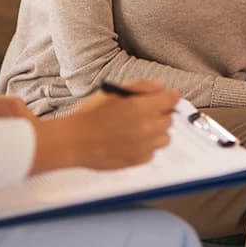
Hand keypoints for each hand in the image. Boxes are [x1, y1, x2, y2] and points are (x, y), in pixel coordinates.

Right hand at [31, 80, 178, 172]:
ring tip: (138, 128)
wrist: (74, 141)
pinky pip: (152, 152)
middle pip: (169, 120)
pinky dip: (146, 147)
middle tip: (145, 113)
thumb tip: (161, 86)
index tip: (167, 97)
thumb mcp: (112, 93)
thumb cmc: (89, 116)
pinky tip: (130, 141)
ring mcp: (144, 146)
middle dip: (161, 114)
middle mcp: (146, 127)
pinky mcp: (138, 160)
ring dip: (156, 132)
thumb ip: (140, 87)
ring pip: (165, 138)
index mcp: (141, 107)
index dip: (169, 97)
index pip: (171, 100)